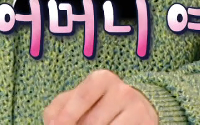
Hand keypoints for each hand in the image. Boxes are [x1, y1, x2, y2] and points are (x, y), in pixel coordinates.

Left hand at [43, 69, 159, 124]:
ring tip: (101, 124)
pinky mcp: (146, 124)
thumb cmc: (97, 106)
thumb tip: (53, 124)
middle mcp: (123, 90)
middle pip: (91, 122)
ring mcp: (137, 108)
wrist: (137, 109)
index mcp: (102, 79)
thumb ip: (57, 111)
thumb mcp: (74, 102)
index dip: (67, 116)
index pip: (82, 98)